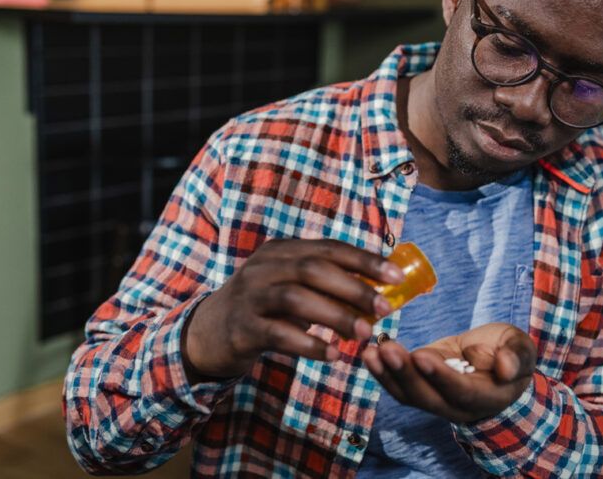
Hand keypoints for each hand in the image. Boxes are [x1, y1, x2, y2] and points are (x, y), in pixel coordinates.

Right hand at [182, 239, 403, 380]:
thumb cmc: (261, 310)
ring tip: (363, 335)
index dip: (364, 260)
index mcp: (281, 252)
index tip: (397, 277)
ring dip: (335, 316)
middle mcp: (263, 267)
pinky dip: (308, 343)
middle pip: (314, 268)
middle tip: (385, 310)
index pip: (328, 248)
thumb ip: (325, 286)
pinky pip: (278, 333)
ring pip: (296, 298)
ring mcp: (249, 296)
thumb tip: (379, 295)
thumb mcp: (289, 287)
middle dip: (355, 288)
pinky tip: (331, 354)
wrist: (205, 334)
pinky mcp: (241, 328)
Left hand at [362, 322, 535, 423]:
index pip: (461, 392)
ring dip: (387, 374)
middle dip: (405, 374)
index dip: (441, 377)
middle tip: (388, 350)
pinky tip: (369, 354)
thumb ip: (516, 357)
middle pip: (427, 397)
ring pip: (408, 394)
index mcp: (487, 397)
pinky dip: (381, 372)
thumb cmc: (509, 353)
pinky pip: (398, 385)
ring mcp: (436, 398)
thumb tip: (506, 368)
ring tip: (372, 351)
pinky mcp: (419, 386)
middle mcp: (457, 406)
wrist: (494, 361)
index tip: (422, 357)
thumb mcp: (521, 348)